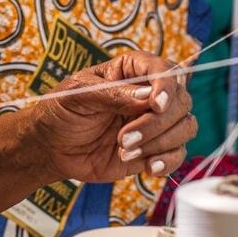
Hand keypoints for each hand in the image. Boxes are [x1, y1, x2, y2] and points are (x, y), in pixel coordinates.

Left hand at [30, 51, 194, 182]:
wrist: (51, 147)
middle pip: (181, 101)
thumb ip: (113, 93)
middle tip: (123, 137)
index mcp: (131, 70)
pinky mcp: (154, 149)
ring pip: (186, 127)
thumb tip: (147, 95)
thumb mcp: (79, 94)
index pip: (165, 69)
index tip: (156, 104)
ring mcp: (154, 122)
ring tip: (125, 150)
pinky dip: (166, 161)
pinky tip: (146, 167)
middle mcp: (149, 94)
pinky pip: (178, 154)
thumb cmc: (61, 111)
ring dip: (160, 142)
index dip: (167, 86)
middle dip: (157, 123)